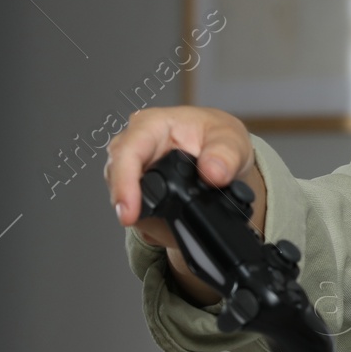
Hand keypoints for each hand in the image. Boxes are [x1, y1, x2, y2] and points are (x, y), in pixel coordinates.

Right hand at [103, 106, 266, 304]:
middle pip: (118, 180)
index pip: (128, 151)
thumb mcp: (232, 139)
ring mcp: (131, 171)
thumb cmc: (219, 138)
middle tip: (163, 227)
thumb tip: (212, 173)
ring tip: (182, 218)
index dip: (124, 183)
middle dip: (136, 207)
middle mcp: (134, 147)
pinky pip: (140, 216)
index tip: (130, 212)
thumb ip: (226, 155)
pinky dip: (158, 224)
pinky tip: (176, 221)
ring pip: (127, 203)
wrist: (224, 156)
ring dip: (152, 218)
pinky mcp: (136, 193)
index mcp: (152, 125)